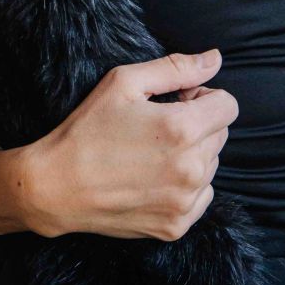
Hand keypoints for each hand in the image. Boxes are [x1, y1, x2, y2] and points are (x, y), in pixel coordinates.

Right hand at [20, 49, 236, 239]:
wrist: (56, 186)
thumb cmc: (88, 129)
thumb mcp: (124, 83)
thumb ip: (176, 68)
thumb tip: (215, 59)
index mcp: (181, 129)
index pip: (228, 106)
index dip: (203, 97)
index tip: (177, 101)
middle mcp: (190, 169)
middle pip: (220, 134)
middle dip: (198, 124)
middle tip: (157, 125)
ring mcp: (184, 202)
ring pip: (211, 165)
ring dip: (192, 155)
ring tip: (151, 153)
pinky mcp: (176, 226)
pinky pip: (202, 196)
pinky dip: (185, 185)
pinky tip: (153, 178)